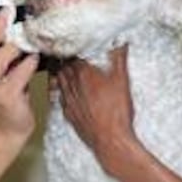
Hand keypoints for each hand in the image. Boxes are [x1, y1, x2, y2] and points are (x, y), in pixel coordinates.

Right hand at [0, 9, 38, 136]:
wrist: (6, 130)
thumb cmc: (6, 96)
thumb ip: (2, 53)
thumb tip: (18, 27)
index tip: (5, 9)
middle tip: (16, 24)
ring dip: (14, 48)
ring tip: (28, 43)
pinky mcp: (6, 99)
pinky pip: (18, 75)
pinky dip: (28, 63)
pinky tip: (35, 59)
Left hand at [56, 47, 137, 174]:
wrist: (110, 139)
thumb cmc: (117, 111)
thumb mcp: (122, 79)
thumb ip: (119, 57)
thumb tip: (119, 41)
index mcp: (84, 73)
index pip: (71, 53)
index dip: (73, 46)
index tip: (75, 41)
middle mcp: (72, 84)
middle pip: (62, 65)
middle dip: (66, 58)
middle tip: (70, 53)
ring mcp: (68, 99)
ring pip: (58, 80)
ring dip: (62, 72)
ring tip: (67, 68)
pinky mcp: (68, 112)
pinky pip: (59, 96)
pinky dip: (61, 90)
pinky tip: (66, 89)